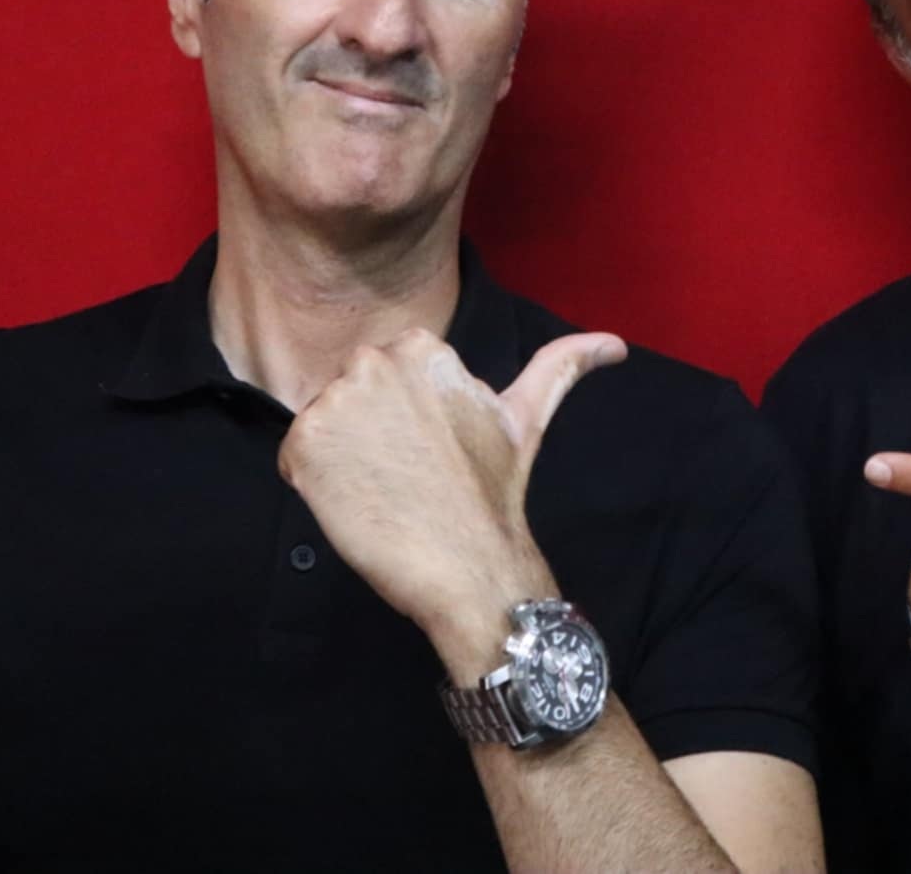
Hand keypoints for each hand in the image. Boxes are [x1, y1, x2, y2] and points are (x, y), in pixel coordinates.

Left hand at [278, 327, 625, 663]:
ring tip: (388, 490)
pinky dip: (315, 484)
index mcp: (422, 348)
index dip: (402, 418)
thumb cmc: (494, 495)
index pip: (384, 373)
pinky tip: (359, 504)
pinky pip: (294, 457)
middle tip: (410, 475)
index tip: (429, 452)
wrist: (467, 567)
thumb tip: (617, 344)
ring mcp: (336, 402)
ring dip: (343, 458)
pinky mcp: (305, 444)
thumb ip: (562, 366)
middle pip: (350, 393)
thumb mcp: (524, 418)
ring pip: (322, 423)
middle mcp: (374, 363)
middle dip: (370, 431)